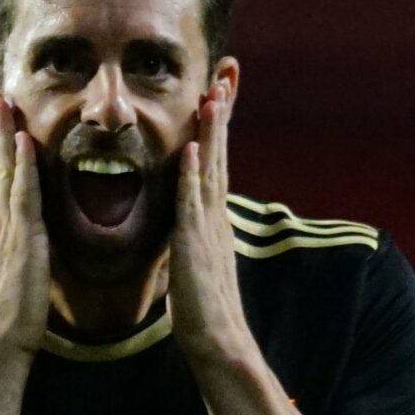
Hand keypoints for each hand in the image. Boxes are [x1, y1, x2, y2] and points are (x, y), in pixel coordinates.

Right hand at [0, 83, 49, 357]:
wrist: (0, 344)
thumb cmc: (14, 312)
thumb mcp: (18, 263)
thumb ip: (20, 236)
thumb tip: (23, 221)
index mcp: (0, 217)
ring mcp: (7, 224)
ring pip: (1, 163)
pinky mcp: (21, 239)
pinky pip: (22, 194)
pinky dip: (20, 165)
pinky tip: (21, 138)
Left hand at [168, 88, 249, 354]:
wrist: (217, 341)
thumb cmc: (201, 307)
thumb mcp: (194, 259)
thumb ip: (191, 234)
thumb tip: (185, 221)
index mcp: (212, 217)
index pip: (215, 160)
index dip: (218, 125)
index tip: (219, 89)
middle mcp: (215, 215)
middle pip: (219, 153)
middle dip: (223, 111)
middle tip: (228, 72)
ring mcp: (207, 227)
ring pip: (211, 169)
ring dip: (211, 131)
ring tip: (213, 95)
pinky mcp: (194, 245)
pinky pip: (192, 203)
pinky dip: (193, 174)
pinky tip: (191, 148)